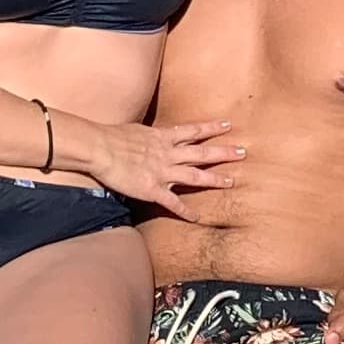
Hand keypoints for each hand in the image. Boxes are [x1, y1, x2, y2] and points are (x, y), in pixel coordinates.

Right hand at [74, 117, 237, 216]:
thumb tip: (152, 136)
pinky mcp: (153, 190)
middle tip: (243, 152)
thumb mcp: (137, 130)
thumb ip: (149, 135)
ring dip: (214, 179)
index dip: (212, 128)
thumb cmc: (113, 137)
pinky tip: (197, 218)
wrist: (100, 148)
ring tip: (231, 182)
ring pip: (195, 176)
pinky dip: (186, 211)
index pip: (193, 131)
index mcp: (163, 137)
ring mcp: (162, 172)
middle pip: (201, 153)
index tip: (228, 125)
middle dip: (223, 153)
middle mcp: (167, 154)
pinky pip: (173, 203)